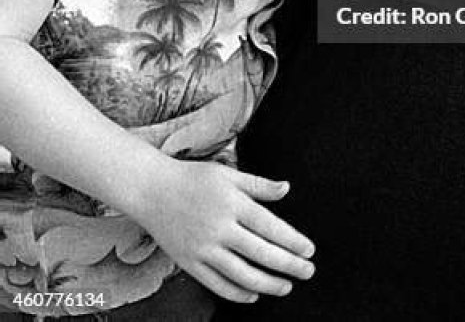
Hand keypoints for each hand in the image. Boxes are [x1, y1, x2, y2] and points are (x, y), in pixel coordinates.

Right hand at [136, 158, 314, 302]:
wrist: (151, 190)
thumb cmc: (192, 179)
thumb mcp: (228, 174)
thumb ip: (259, 184)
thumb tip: (286, 188)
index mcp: (232, 203)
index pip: (270, 227)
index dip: (293, 241)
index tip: (309, 250)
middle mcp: (219, 228)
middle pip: (261, 253)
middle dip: (289, 265)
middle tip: (308, 271)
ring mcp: (203, 249)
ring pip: (242, 275)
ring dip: (268, 284)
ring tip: (286, 286)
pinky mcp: (189, 263)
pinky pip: (217, 285)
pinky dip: (238, 293)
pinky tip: (254, 294)